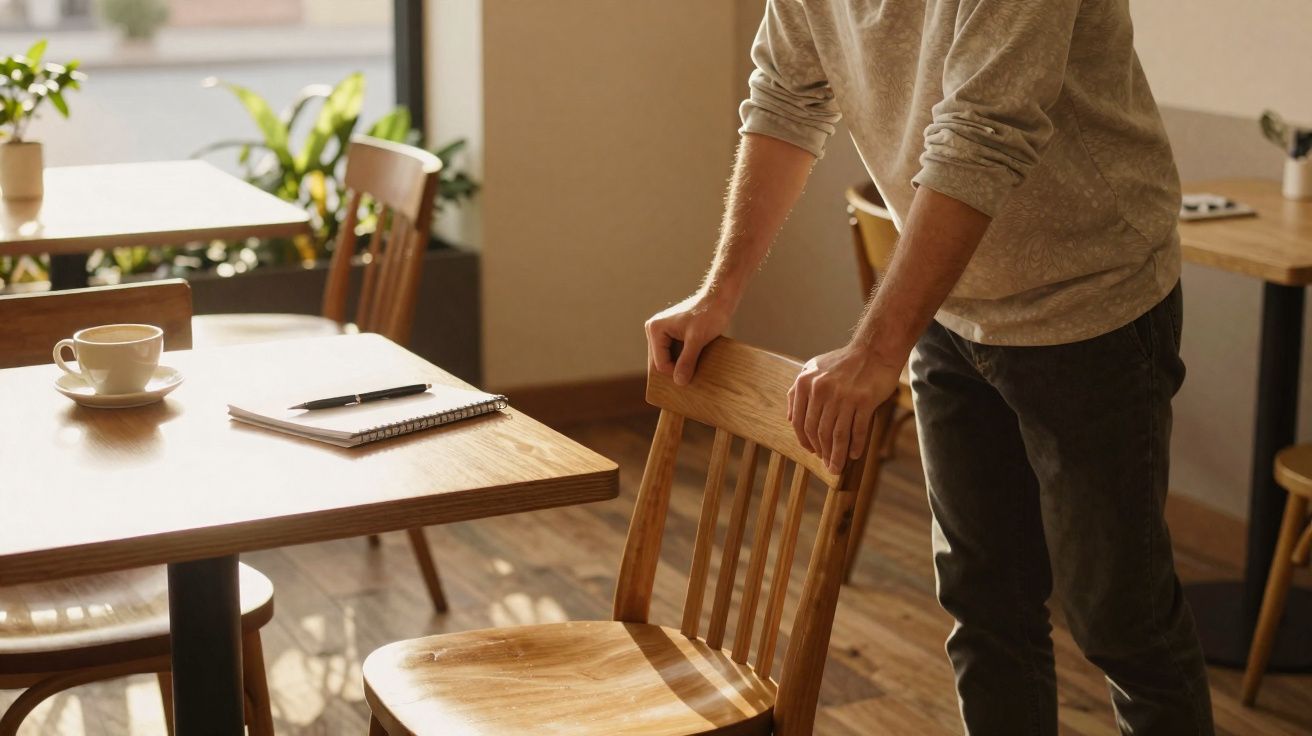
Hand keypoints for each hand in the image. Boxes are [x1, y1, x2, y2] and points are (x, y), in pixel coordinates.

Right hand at [645, 293, 734, 384]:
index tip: (694, 377)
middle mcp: (654, 330)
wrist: (720, 298)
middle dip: (675, 370)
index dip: (675, 373)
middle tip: (693, 377)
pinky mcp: (672, 333)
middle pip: (660, 362)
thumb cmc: (709, 314)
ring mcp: (662, 332)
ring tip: (696, 368)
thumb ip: (687, 361)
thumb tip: (679, 382)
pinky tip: (696, 362)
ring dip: (680, 365)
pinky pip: (674, 353)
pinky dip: (684, 359)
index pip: (660, 363)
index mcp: (655, 329)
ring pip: (667, 359)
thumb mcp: (697, 339)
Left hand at [788, 344, 900, 473]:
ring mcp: (844, 396)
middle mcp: (822, 390)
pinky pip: (857, 430)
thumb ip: (798, 391)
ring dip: (836, 455)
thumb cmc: (843, 362)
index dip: (805, 441)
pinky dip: (855, 445)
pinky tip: (854, 455)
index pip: (800, 421)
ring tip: (837, 467)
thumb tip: (790, 418)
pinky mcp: (864, 401)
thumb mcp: (813, 369)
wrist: (874, 350)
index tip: (812, 452)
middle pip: (818, 431)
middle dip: (822, 452)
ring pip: (836, 435)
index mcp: (806, 383)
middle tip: (827, 465)